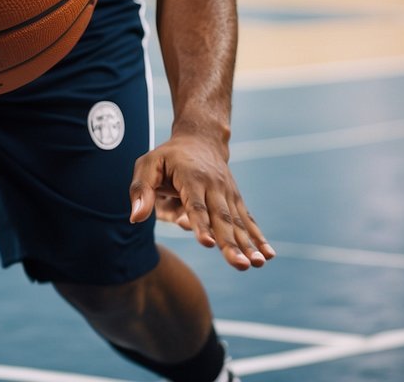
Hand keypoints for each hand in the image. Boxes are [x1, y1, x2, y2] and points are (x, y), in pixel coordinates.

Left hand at [129, 131, 274, 270]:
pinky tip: (267, 255)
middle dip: (230, 244)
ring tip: (257, 264)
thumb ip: (140, 190)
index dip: (201, 225)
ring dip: (248, 245)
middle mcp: (214, 185)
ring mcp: (228, 193)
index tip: (208, 244)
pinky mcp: (235, 200)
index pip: (196, 205)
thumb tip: (135, 218)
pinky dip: (258, 238)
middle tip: (239, 265)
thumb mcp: (147, 165)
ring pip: (238, 222)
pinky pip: (248, 220)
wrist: (201, 139)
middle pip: (222, 218)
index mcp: (191, 177)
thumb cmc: (168, 156)